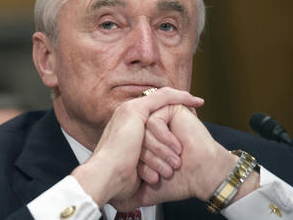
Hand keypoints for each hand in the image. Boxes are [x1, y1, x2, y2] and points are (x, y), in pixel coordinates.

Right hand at [71, 88, 203, 206]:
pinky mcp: (136, 110)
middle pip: (157, 105)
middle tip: (196, 112)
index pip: (150, 115)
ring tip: (196, 117)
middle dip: (179, 106)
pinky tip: (194, 101)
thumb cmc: (120, 177)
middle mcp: (125, 116)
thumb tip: (155, 172)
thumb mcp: (137, 166)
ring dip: (181, 108)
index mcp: (125, 128)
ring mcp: (129, 111)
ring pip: (162, 101)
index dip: (168, 115)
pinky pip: (164, 98)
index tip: (187, 119)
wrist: (107, 175)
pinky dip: (180, 98)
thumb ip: (145, 159)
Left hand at [117, 104, 256, 211]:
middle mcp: (148, 131)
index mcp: (141, 145)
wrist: (199, 177)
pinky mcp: (169, 112)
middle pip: (136, 137)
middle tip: (166, 171)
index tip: (156, 179)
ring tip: (173, 161)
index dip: (143, 164)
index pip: (130, 147)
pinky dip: (164, 137)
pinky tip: (177, 146)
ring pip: (144, 130)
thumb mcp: (146, 187)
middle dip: (152, 157)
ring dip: (160, 149)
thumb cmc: (176, 181)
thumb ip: (131, 192)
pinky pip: (154, 121)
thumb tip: (118, 205)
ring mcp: (159, 120)